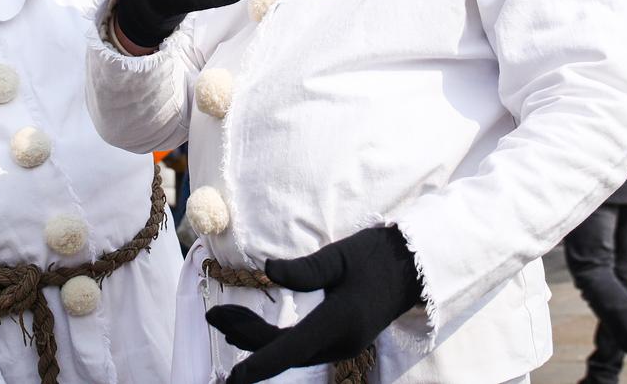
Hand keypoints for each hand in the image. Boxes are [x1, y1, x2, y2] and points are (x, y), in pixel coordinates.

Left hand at [206, 227, 421, 383]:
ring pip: (290, 350)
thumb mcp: (341, 255)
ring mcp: (341, 344)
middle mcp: (340, 342)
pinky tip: (254, 328)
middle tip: (213, 317)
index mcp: (340, 322)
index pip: (292, 349)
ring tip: (223, 318)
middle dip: (245, 336)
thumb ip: (304, 268)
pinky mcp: (340, 339)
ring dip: (256, 338)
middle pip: (284, 349)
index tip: (235, 379)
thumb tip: (266, 269)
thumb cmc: (377, 256)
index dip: (261, 364)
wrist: (414, 268)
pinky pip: (300, 347)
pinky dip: (273, 340)